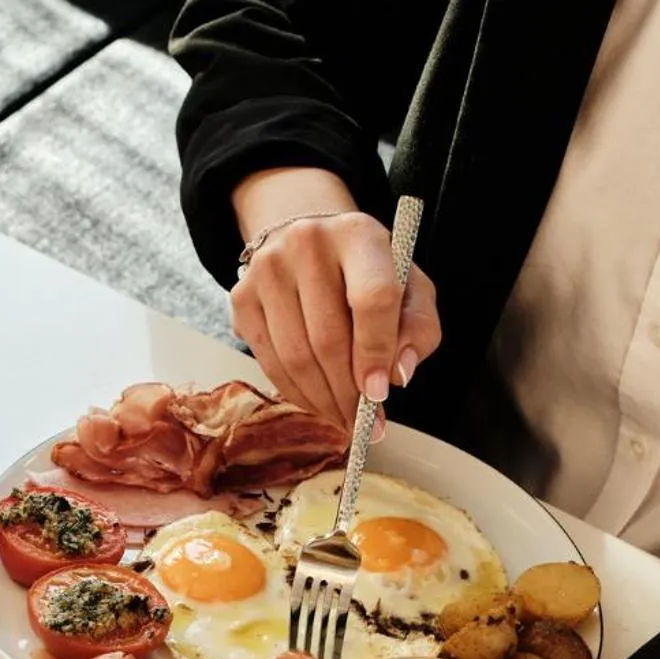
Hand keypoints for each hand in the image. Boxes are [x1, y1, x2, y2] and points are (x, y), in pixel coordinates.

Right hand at [231, 210, 442, 432]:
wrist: (310, 243)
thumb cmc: (366, 273)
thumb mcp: (409, 289)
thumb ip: (418, 328)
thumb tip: (398, 375)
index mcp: (359, 233)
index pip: (372, 298)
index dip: (376, 353)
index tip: (378, 395)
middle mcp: (307, 242)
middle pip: (328, 338)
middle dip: (347, 393)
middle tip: (363, 424)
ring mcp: (267, 269)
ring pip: (294, 356)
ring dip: (321, 400)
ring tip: (342, 417)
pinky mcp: (242, 296)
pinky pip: (268, 360)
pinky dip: (294, 392)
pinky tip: (316, 400)